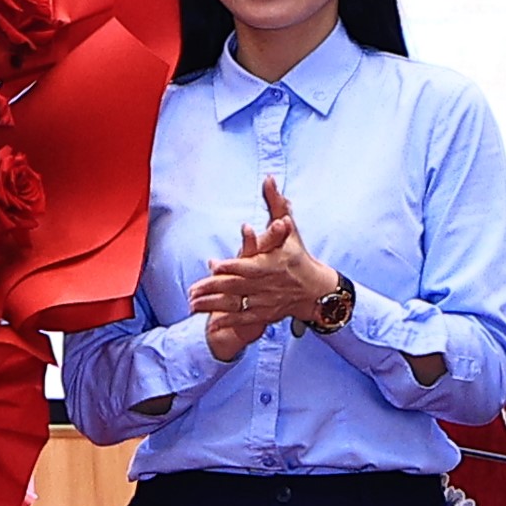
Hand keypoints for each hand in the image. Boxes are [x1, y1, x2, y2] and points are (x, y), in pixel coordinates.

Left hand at [188, 173, 347, 362]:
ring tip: (192, 305)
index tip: (214, 265)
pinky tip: (209, 326)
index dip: (232, 266)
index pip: (249, 265)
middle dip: (212, 289)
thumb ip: (275, 204)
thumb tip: (269, 178)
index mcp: (270, 264)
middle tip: (191, 290)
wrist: (314, 288)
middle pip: (236, 287)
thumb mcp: (289, 228)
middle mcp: (266, 285)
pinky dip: (226, 324)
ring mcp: (264, 301)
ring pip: (236, 305)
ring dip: (213, 307)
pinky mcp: (264, 314)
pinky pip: (243, 320)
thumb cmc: (297, 255)